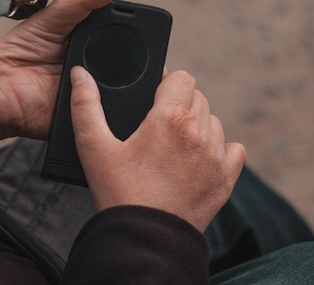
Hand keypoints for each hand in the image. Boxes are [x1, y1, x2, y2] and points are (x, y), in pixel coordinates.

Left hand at [0, 0, 119, 163]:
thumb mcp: (51, 18)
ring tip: (95, 72)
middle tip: (109, 52)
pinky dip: (102, 107)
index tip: (138, 25)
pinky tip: (96, 96)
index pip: (122, 36)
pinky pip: (103, 113)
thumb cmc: (19, 51)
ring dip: (115, 83)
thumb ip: (80, 0)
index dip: (131, 32)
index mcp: (93, 42)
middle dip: (127, 60)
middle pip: (127, 64)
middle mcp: (98, 68)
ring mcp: (94, 94)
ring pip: (120, 90)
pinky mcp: (87, 116)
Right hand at [69, 67, 244, 232]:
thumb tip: (80, 74)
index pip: (181, 78)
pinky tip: (196, 161)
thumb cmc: (119, 194)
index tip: (154, 102)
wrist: (143, 239)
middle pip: (197, 97)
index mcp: (170, 118)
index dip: (165, 86)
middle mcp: (199, 132)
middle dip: (178, 106)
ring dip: (197, 127)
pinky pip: (233, 148)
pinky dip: (218, 150)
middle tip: (157, 129)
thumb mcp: (94, 147)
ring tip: (172, 148)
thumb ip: (84, 106)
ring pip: (213, 121)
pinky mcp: (226, 178)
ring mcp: (216, 156)